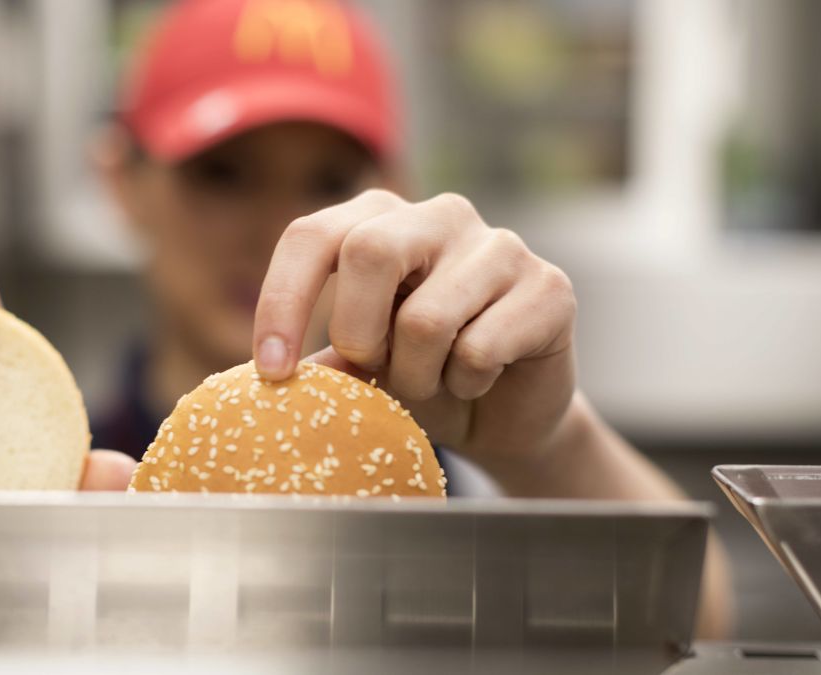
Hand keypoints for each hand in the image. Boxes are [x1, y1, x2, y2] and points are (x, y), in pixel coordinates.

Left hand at [252, 190, 576, 463]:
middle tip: (373, 370)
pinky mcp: (549, 287)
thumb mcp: (360, 367)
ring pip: (426, 319)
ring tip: (435, 380)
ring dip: (417, 377)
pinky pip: (480, 349)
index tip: (271, 371)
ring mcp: (500, 245)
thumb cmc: (422, 377)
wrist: (505, 416)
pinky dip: (467, 384)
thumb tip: (273, 373)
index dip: (282, 301)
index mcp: (380, 219)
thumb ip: (322, 356)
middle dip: (358, 332)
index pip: (313, 237)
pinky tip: (481, 379)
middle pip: (369, 252)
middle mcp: (441, 215)